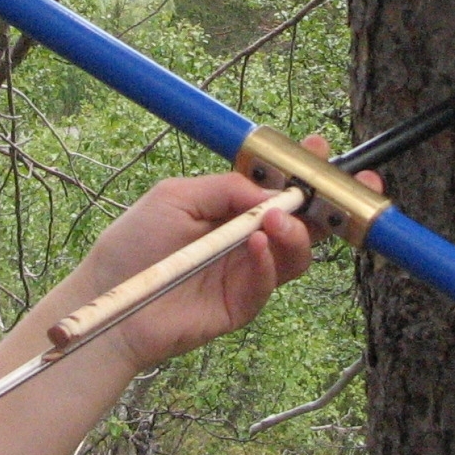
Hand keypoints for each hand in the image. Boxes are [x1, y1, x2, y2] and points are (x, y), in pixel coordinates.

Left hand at [70, 136, 382, 372]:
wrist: (109, 297)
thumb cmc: (134, 244)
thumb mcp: (177, 197)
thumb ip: (226, 189)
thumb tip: (273, 191)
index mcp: (232, 210)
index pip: (279, 189)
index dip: (303, 171)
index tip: (321, 149)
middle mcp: (247, 241)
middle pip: (302, 223)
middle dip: (329, 206)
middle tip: (346, 191)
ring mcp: (246, 274)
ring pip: (295, 255)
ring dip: (296, 233)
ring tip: (280, 218)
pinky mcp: (240, 305)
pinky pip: (267, 283)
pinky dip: (267, 261)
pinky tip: (256, 244)